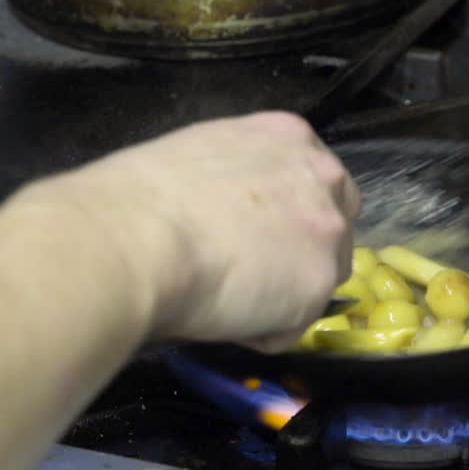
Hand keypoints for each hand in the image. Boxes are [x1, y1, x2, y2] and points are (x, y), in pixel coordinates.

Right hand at [57, 111, 359, 351]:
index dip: (286, 215)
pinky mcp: (318, 284)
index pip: (315, 180)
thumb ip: (236, 178)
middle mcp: (322, 176)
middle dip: (298, 255)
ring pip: (318, 279)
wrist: (136, 237)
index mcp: (288, 136)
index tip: (254, 235)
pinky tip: (219, 317)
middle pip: (332, 228)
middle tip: (247, 274)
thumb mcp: (199, 157)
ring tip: (222, 299)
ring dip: (280, 297)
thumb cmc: (141, 197)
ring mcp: (327, 231)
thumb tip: (228, 214)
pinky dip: (260, 333)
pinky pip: (291, 325)